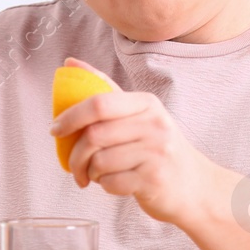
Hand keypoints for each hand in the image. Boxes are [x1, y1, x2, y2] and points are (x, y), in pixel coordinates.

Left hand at [49, 55, 225, 223]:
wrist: (194, 185)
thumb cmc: (157, 147)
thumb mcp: (138, 113)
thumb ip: (104, 90)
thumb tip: (69, 62)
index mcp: (146, 104)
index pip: (99, 103)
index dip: (70, 116)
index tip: (55, 129)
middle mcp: (154, 124)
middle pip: (94, 135)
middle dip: (75, 154)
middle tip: (72, 165)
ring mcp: (156, 153)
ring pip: (100, 162)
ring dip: (90, 172)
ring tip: (96, 174)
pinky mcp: (154, 180)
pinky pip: (111, 183)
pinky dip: (105, 186)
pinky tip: (114, 183)